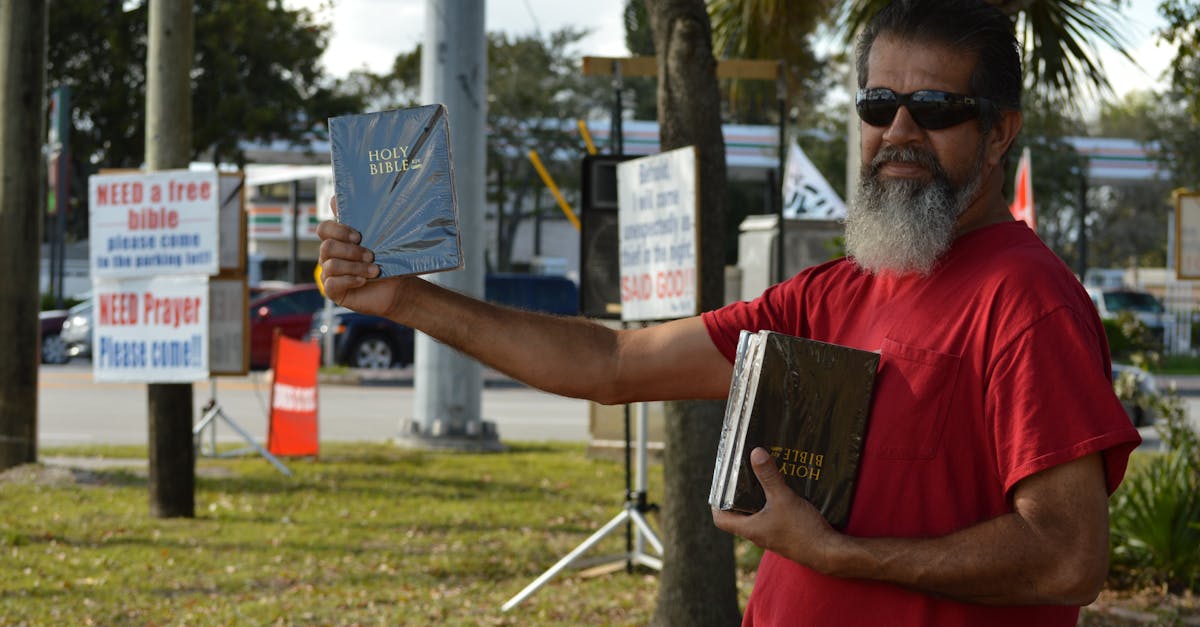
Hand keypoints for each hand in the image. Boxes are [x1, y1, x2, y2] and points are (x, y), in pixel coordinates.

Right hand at [317, 215, 411, 319]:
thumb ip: (360, 220)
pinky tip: (363, 280)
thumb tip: (336, 198)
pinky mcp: (333, 291)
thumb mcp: (377, 239)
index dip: (339, 230)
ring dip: (355, 267)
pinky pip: (332, 284)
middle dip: (351, 251)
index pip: (324, 229)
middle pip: (327, 247)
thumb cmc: (385, 261)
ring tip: (374, 270)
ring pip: (332, 265)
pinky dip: (349, 280)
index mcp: (337, 240)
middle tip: (371, 256)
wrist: (395, 288)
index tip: (359, 236)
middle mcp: (328, 256)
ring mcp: (328, 274)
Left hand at [712, 447, 843, 573]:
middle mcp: (758, 535)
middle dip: (738, 497)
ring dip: (757, 500)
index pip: (720, 520)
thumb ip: (769, 476)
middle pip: (738, 516)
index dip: (716, 504)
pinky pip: (773, 519)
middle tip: (741, 477)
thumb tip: (755, 453)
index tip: (720, 486)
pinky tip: (784, 492)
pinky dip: (773, 506)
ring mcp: (772, 537)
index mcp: (750, 529)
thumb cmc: (801, 530)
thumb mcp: (783, 498)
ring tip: (762, 479)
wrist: (828, 553)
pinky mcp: (786, 536)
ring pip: (757, 516)